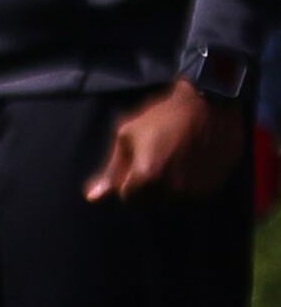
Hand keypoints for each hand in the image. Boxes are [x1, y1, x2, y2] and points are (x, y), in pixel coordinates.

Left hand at [86, 83, 247, 201]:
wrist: (209, 104)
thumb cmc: (162, 117)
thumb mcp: (128, 137)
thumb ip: (112, 171)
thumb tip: (93, 199)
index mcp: (146, 177)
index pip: (128, 198)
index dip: (129, 180)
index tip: (138, 162)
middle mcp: (172, 189)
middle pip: (150, 202)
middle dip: (148, 187)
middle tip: (158, 158)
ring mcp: (195, 190)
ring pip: (173, 201)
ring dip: (170, 187)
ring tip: (176, 157)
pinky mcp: (213, 187)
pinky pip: (194, 195)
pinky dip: (190, 183)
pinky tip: (192, 161)